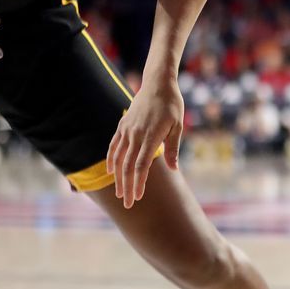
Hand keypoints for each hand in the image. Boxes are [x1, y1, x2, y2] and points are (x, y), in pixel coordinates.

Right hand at [106, 76, 183, 208]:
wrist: (158, 84)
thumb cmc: (172, 105)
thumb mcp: (178, 125)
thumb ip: (173, 148)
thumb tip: (174, 168)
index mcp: (150, 137)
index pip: (141, 166)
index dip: (138, 184)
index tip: (138, 197)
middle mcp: (136, 135)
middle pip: (128, 167)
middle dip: (127, 187)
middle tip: (128, 204)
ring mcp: (127, 130)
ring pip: (118, 159)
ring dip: (118, 178)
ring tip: (120, 193)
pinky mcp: (122, 125)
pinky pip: (113, 146)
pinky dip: (111, 160)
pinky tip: (111, 172)